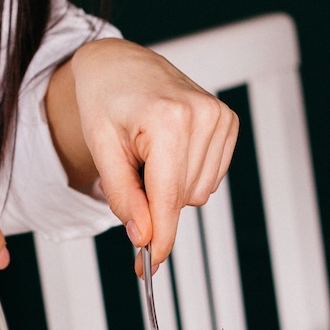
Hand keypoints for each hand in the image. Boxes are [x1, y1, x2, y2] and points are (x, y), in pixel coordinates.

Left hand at [47, 38, 238, 272]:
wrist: (121, 64)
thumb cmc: (106, 99)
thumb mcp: (101, 149)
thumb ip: (123, 196)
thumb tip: (143, 235)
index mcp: (168, 118)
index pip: (169, 197)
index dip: (160, 237)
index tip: (149, 264)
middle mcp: (202, 115)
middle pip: (183, 199)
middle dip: (155, 202)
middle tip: (131, 171)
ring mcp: (220, 117)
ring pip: (199, 194)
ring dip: (171, 188)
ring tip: (150, 154)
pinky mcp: (229, 123)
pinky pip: (210, 179)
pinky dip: (186, 176)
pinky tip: (170, 151)